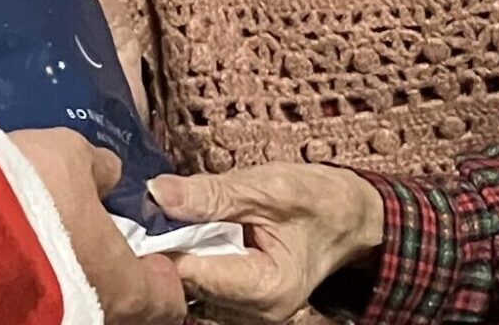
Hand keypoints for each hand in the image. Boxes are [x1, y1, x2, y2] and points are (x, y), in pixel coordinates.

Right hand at [10, 128, 186, 324]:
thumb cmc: (28, 189)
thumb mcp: (71, 155)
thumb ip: (100, 169)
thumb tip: (109, 175)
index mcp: (124, 288)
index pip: (166, 300)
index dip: (160, 270)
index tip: (145, 245)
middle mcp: (95, 319)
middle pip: (119, 306)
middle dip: (109, 272)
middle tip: (90, 236)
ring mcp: (53, 322)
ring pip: (78, 305)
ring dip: (70, 277)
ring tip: (45, 240)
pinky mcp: (10, 314)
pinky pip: (40, 301)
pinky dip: (36, 280)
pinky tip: (13, 249)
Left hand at [155, 164, 381, 324]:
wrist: (352, 220)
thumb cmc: (319, 201)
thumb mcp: (269, 187)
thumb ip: (212, 194)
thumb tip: (157, 192)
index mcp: (268, 288)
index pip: (193, 274)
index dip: (164, 242)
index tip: (146, 211)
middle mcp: (257, 313)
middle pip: (188, 284)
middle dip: (171, 245)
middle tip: (161, 207)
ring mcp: (249, 313)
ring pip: (192, 285)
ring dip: (183, 250)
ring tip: (186, 215)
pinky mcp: (242, 304)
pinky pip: (204, 283)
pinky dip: (197, 256)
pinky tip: (200, 232)